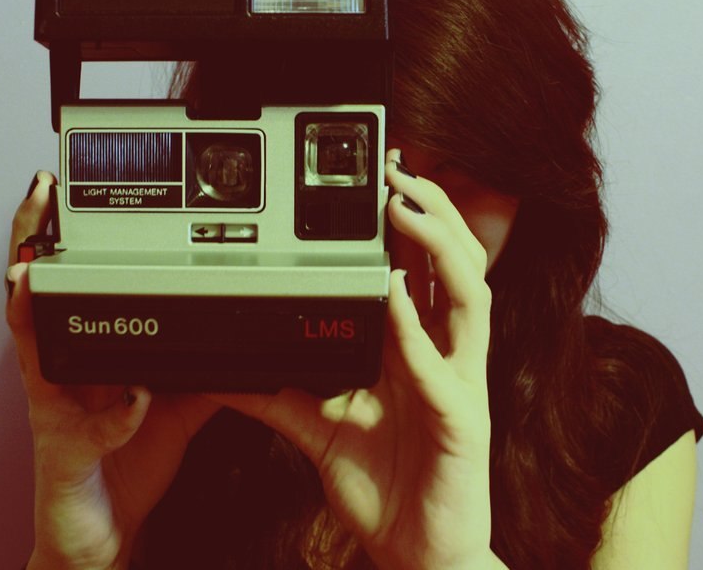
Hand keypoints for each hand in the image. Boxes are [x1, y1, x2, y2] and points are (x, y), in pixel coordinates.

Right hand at [7, 172, 219, 568]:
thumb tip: (236, 337)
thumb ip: (197, 371)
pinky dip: (112, 414)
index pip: (67, 286)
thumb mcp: (172, 408)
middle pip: (31, 295)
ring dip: (31, 303)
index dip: (61, 239)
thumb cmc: (125, 465)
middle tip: (42, 195)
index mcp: (83, 358)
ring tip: (34, 266)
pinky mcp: (66, 454)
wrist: (102, 530)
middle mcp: (59, 376)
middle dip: (31, 242)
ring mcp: (53, 412)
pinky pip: (85, 431)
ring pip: (29, 346)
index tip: (70, 193)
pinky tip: (132, 396)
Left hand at [208, 150, 498, 569]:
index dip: (413, 225)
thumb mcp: (321, 430)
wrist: (415, 552)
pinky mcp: (464, 421)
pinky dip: (419, 325)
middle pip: (460, 266)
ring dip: (441, 247)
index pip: (426, 273)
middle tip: (400, 172)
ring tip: (405, 208)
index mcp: (418, 353)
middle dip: (436, 212)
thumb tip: (230, 372)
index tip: (383, 182)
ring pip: (472, 295)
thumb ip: (281, 396)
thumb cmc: (384, 487)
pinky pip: (444, 363)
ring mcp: (460, 385)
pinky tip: (396, 294)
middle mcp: (444, 357)